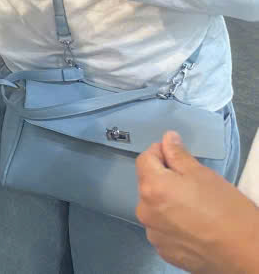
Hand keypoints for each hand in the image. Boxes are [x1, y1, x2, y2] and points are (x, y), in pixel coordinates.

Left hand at [137, 131, 258, 273]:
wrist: (246, 254)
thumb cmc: (227, 211)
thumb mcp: (203, 175)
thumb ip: (178, 155)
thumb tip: (167, 138)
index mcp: (152, 188)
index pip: (145, 159)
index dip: (160, 152)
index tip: (176, 155)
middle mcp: (145, 211)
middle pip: (148, 184)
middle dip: (164, 179)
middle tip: (191, 184)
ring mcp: (153, 234)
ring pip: (154, 208)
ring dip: (166, 202)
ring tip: (194, 207)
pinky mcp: (164, 251)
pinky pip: (161, 229)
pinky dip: (172, 224)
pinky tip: (193, 225)